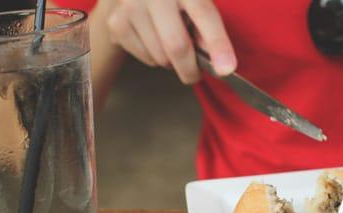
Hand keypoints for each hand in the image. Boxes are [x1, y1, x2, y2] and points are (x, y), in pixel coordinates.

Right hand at [106, 0, 236, 83]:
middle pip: (177, 45)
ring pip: (161, 57)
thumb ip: (208, 29)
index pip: (204, 15)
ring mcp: (131, 5)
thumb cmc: (174, 0)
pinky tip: (153, 40)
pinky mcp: (117, 23)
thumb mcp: (196, 3)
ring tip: (170, 42)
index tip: (226, 69)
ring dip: (171, 62)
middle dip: (190, 69)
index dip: (218, 44)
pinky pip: (146, 59)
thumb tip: (220, 64)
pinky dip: (155, 59)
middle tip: (195, 74)